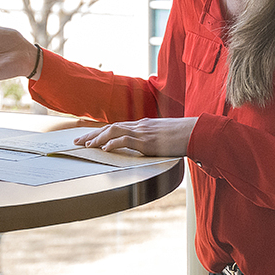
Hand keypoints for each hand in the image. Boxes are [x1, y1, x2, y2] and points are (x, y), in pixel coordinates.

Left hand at [74, 117, 196, 156]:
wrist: (197, 132)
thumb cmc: (184, 136)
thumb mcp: (164, 137)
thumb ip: (153, 141)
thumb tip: (147, 149)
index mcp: (143, 125)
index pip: (116, 126)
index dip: (100, 132)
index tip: (88, 138)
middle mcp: (140, 126)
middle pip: (110, 127)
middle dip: (92, 135)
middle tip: (77, 143)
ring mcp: (144, 132)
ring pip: (114, 131)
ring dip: (98, 138)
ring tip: (86, 146)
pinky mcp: (148, 140)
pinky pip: (127, 140)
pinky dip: (114, 143)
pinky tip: (105, 149)